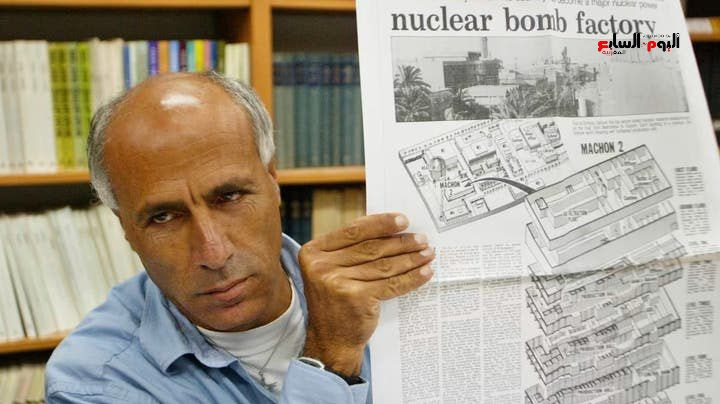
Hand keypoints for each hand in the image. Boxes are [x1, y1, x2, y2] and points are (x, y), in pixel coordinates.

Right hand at [298, 213, 434, 375]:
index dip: (381, 223)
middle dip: (401, 242)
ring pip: (383, 265)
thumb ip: (350, 250)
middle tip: (422, 240)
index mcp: (313, 252)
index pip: (353, 231)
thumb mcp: (331, 270)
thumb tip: (390, 230)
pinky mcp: (355, 297)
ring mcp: (337, 282)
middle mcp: (320, 266)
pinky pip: (391, 284)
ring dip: (410, 259)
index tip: (403, 220)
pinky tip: (425, 272)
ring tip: (427, 254)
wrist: (331, 341)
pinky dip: (411, 278)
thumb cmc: (336, 301)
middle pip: (371, 248)